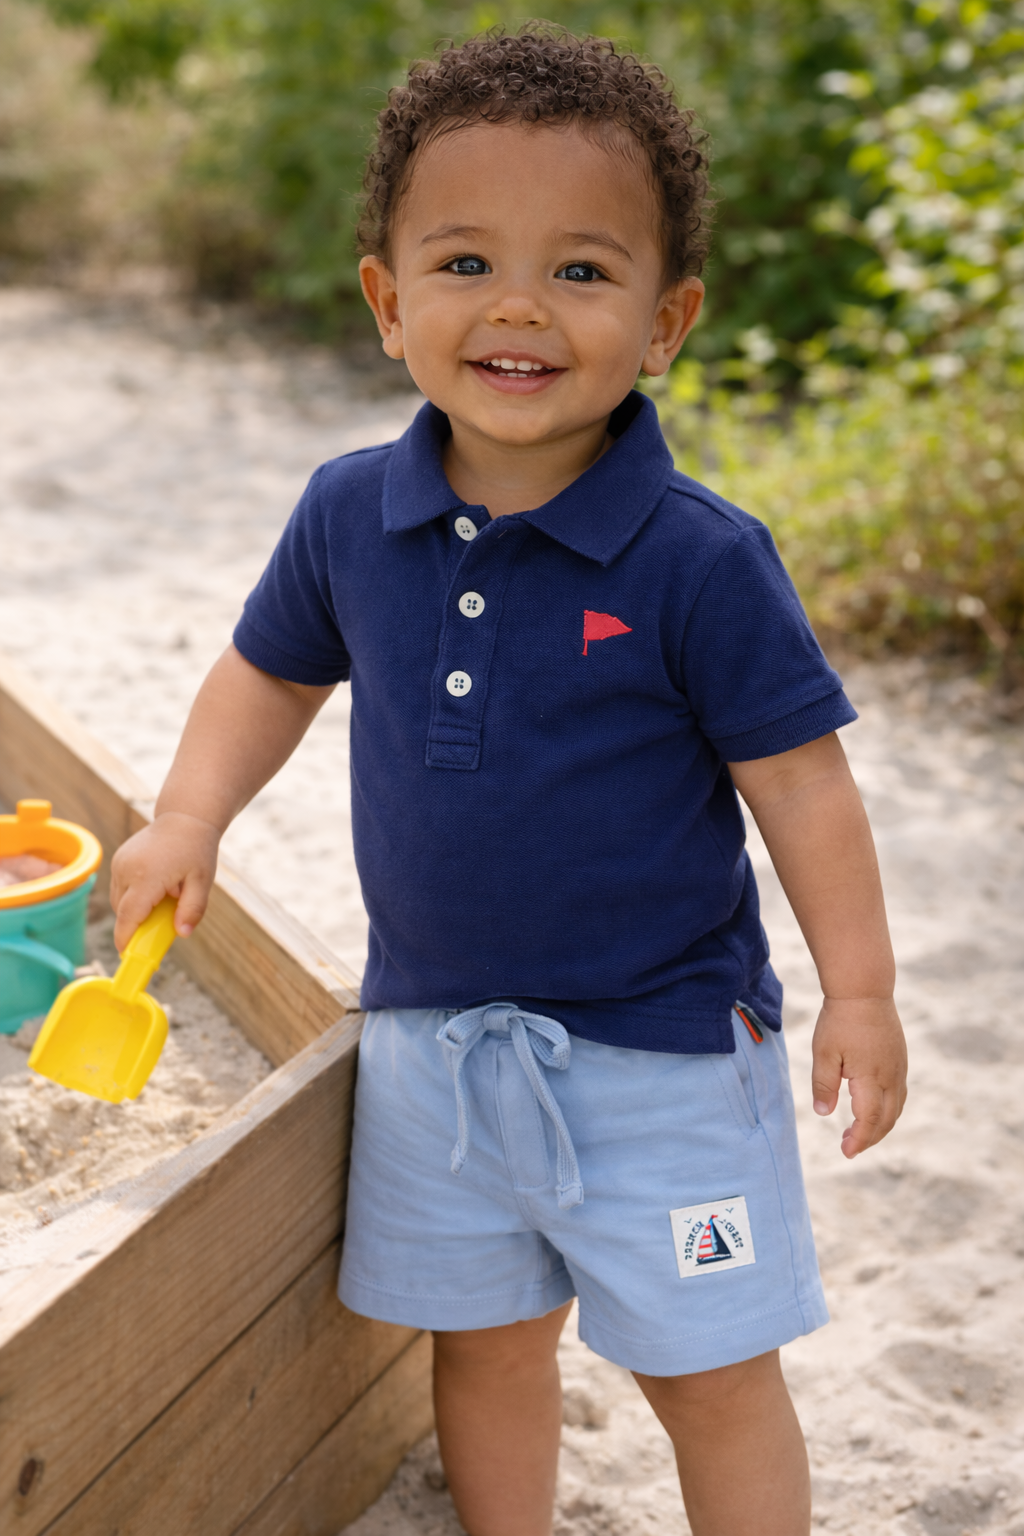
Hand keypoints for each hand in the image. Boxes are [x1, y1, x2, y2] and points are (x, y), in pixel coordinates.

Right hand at [110, 812, 220, 951]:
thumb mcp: (202, 881)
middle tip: (158, 927)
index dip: (125, 938)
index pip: (129, 915)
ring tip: (164, 896)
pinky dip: (133, 895)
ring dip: (135, 908)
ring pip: (119, 900)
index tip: (126, 955)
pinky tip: (156, 886)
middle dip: (136, 924)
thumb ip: (193, 909)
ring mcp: (120, 862)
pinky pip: (120, 888)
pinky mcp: (118, 859)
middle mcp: (127, 869)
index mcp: (147, 875)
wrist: (185, 818)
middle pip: (123, 911)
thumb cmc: (196, 850)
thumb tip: (183, 934)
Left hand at [811, 997, 906, 1158]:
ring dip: (880, 1125)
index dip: (859, 1139)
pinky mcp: (900, 1060)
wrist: (864, 990)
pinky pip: (899, 1094)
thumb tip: (824, 1114)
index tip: (846, 1151)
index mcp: (871, 1077)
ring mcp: (899, 1068)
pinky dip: (888, 1109)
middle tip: (849, 1146)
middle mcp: (891, 1077)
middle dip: (870, 1138)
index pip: (869, 1119)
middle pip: (886, 1119)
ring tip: (859, 1132)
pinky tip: (873, 1108)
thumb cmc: (840, 1020)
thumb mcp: (824, 1053)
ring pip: (896, 1108)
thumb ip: (824, 1085)